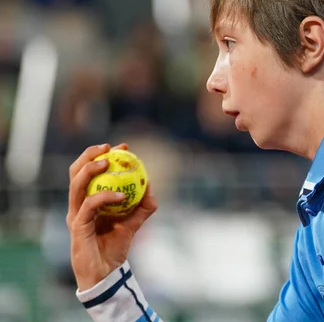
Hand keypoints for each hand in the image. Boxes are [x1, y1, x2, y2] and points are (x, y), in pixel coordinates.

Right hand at [67, 143, 157, 290]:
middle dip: (90, 155)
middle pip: (75, 172)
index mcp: (87, 200)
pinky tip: (122, 196)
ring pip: (77, 185)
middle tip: (109, 148)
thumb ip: (142, 207)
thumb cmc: (115, 247)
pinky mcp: (77, 227)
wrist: (107, 274)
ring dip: (91, 170)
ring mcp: (75, 215)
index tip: (123, 147)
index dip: (102, 155)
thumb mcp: (133, 224)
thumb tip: (151, 189)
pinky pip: (89, 205)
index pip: (89, 171)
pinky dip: (105, 196)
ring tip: (109, 163)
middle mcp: (78, 205)